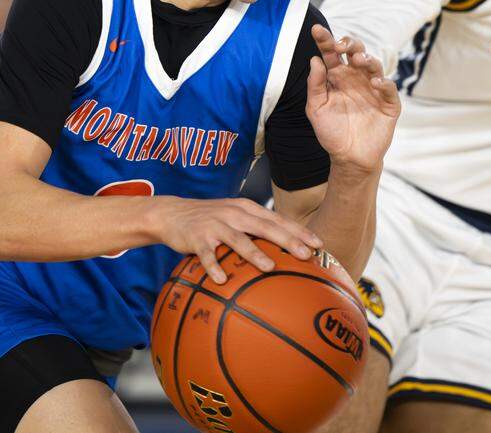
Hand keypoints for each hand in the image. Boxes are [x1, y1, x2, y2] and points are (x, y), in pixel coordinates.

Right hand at [149, 197, 321, 284]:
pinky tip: (221, 280)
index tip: (319, 244)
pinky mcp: (197, 238)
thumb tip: (284, 250)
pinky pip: (206, 255)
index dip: (299, 230)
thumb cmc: (210, 220)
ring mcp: (215, 225)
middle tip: (306, 254)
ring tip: (269, 267)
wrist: (172, 213)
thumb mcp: (234, 217)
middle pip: (265, 227)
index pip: (278, 219)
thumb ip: (256, 229)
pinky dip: (213, 266)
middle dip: (287, 240)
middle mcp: (234, 214)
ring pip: (238, 239)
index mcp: (247, 209)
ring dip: (254, 253)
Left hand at [306, 25, 400, 171]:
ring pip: (374, 66)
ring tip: (359, 60)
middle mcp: (356, 79)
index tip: (316, 30)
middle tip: (341, 45)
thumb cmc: (332, 132)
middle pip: (356, 53)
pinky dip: (384, 83)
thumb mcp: (316, 109)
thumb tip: (314, 60)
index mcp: (337, 77)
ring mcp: (373, 89)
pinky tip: (375, 83)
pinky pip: (389, 89)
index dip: (325, 40)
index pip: (332, 54)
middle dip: (350, 44)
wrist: (349, 158)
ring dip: (367, 59)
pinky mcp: (388, 104)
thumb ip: (315, 86)